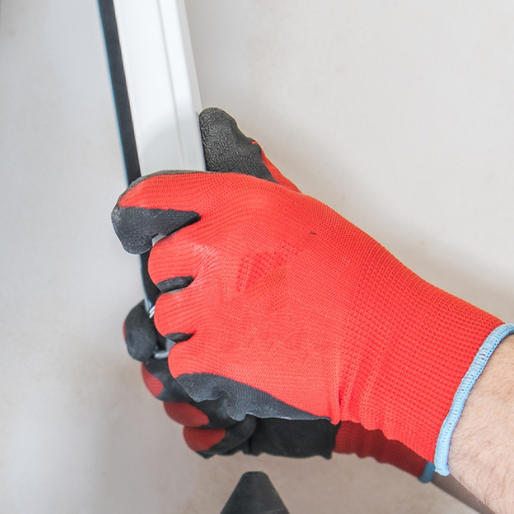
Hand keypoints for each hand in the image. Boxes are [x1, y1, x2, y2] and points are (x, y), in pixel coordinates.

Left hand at [115, 109, 513, 473]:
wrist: (379, 342)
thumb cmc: (356, 283)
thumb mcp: (305, 213)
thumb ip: (257, 189)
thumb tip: (232, 146)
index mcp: (237, 205)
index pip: (154, 198)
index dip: (140, 213)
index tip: (135, 222)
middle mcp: (214, 249)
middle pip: (158, 264)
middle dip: (183, 280)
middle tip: (221, 294)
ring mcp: (206, 305)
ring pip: (165, 317)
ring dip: (190, 326)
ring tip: (236, 330)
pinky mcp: (208, 354)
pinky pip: (178, 361)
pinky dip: (199, 367)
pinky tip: (235, 358)